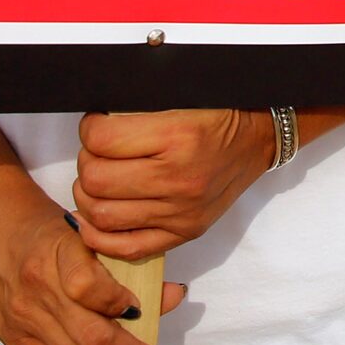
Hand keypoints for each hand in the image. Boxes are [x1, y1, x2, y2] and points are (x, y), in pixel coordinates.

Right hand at [0, 189, 188, 344]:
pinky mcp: (17, 342)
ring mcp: (25, 320)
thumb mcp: (87, 233)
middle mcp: (38, 290)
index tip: (140, 310)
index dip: (116, 302)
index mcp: (58, 252)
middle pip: (88, 337)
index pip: (86, 285)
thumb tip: (176, 295)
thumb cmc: (51, 229)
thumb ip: (127, 265)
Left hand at [73, 109, 274, 258]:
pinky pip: (126, 247)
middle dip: (87, 162)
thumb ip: (136, 108)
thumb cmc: (219, 114)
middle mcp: (179, 178)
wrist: (258, 140)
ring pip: (102, 216)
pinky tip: (95, 218)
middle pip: (96, 180)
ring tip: (99, 180)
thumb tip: (93, 124)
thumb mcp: (180, 97)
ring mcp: (181, 211)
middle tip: (97, 153)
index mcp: (178, 136)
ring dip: (89, 196)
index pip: (101, 140)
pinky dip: (99, 236)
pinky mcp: (184, 233)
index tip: (97, 125)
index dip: (89, 129)